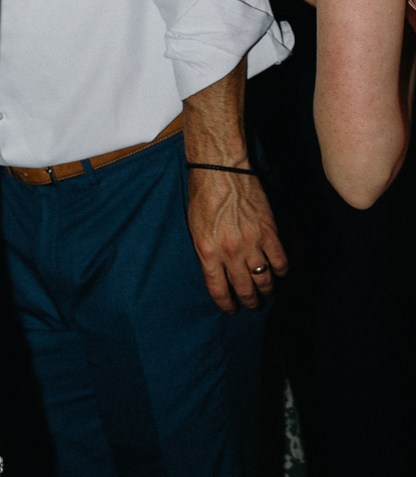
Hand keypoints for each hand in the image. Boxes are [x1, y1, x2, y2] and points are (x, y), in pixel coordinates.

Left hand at [187, 167, 288, 311]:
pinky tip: (278, 271)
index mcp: (207, 252)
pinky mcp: (269, 232)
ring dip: (267, 289)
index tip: (231, 309)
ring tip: (266, 290)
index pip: (219, 292)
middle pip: (245, 291)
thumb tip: (218, 273)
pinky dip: (282, 271)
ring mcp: (252, 243)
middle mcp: (230, 252)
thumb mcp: (195, 228)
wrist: (220, 168)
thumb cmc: (203, 194)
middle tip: (252, 303)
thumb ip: (207, 253)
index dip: (227, 305)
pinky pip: (281, 262)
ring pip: (265, 281)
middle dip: (249, 302)